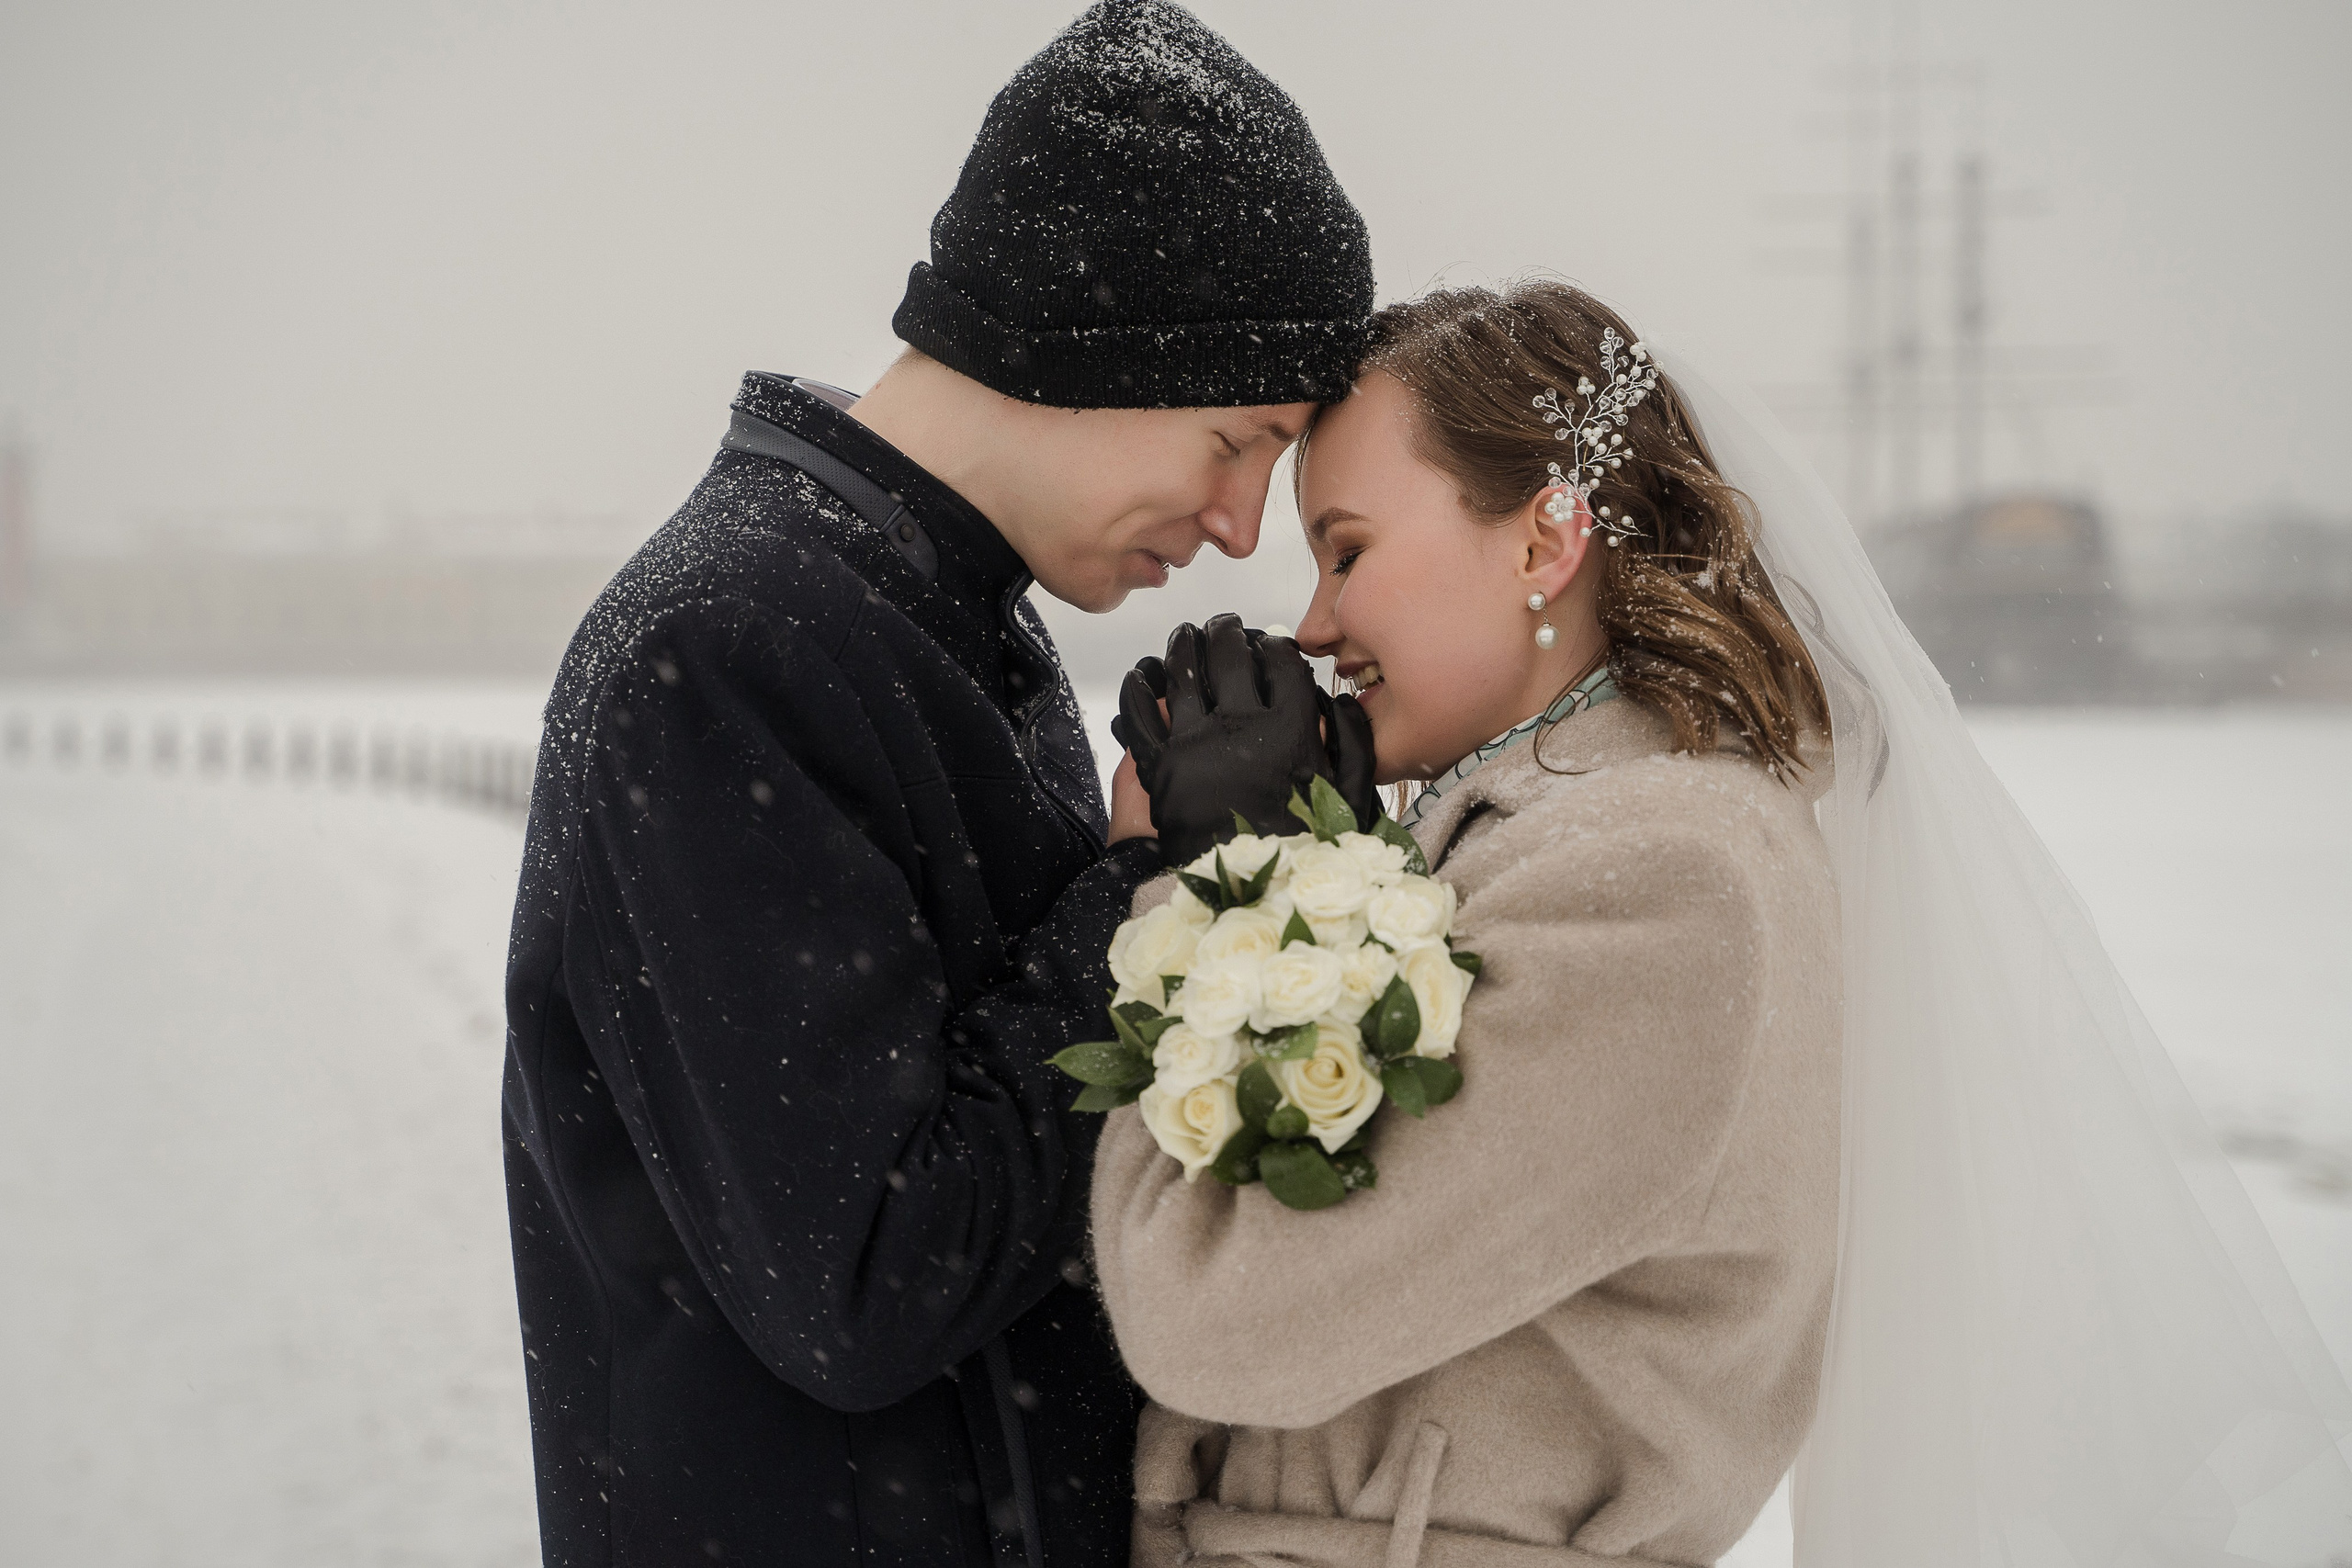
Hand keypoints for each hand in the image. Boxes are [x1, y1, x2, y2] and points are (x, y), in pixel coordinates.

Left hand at [1111, 614, 1344, 864]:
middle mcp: (1243, 729)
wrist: (1248, 905)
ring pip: (1183, 673)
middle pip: (1230, 657)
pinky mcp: (1159, 769)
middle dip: (1228, 633)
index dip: (1275, 647)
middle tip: (1225, 627)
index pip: (1282, 665)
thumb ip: (1355, 745)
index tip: (1270, 645)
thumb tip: (1340, 700)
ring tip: (1186, 637)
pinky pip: (1139, 714)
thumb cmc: (1306, 856)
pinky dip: (1137, 688)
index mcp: (1293, 731)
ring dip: (1184, 647)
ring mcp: (1196, 745)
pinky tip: (1141, 675)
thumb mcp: (1352, 802)